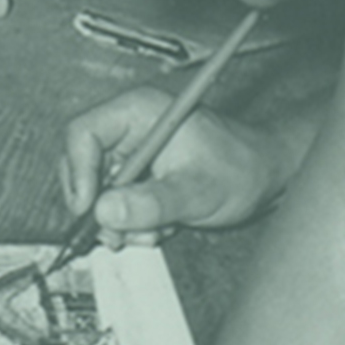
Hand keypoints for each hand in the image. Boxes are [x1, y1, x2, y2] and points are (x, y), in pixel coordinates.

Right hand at [60, 87, 285, 245]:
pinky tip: (157, 225)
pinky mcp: (138, 171)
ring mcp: (132, 149)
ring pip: (98, 188)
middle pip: (82, 164)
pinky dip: (130, 220)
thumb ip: (152, 202)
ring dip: (118, 219)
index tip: (89, 209)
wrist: (266, 176)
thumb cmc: (242, 168)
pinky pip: (115, 199)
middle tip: (115, 233)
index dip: (78, 173)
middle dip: (98, 205)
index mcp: (139, 111)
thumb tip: (105, 211)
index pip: (83, 133)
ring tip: (151, 230)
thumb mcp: (197, 190)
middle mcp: (130, 126)